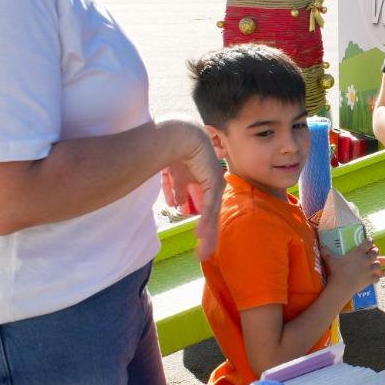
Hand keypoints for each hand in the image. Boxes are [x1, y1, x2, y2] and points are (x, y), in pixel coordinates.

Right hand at [159, 118, 223, 259]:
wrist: (178, 134)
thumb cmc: (171, 148)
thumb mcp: (173, 174)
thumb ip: (176, 189)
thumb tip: (176, 204)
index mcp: (199, 179)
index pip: (203, 204)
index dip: (200, 221)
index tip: (196, 237)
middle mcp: (208, 182)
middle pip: (210, 212)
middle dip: (206, 231)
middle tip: (203, 250)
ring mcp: (213, 182)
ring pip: (211, 213)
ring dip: (206, 231)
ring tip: (203, 249)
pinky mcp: (213, 182)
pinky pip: (209, 206)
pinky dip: (206, 221)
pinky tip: (201, 235)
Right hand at [326, 239, 384, 292]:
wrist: (342, 286)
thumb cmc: (337, 271)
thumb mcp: (331, 260)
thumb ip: (326, 252)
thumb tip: (321, 247)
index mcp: (358, 252)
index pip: (368, 243)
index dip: (370, 241)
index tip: (370, 241)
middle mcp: (366, 260)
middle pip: (375, 252)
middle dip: (375, 252)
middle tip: (372, 253)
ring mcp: (370, 270)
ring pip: (378, 265)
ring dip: (377, 264)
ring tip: (375, 265)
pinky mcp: (371, 279)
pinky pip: (378, 277)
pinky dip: (377, 277)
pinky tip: (375, 277)